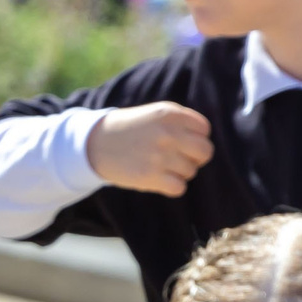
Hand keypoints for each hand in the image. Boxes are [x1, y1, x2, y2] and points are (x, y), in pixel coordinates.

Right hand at [85, 102, 213, 195]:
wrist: (95, 143)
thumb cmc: (131, 129)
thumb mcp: (155, 114)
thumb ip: (181, 122)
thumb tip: (206, 142)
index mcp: (169, 114)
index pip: (204, 130)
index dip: (195, 138)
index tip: (181, 141)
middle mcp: (167, 133)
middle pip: (205, 152)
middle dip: (195, 158)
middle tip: (179, 158)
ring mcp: (159, 155)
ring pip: (191, 171)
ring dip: (179, 172)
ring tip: (161, 166)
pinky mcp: (150, 176)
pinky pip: (179, 188)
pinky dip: (172, 186)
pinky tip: (159, 179)